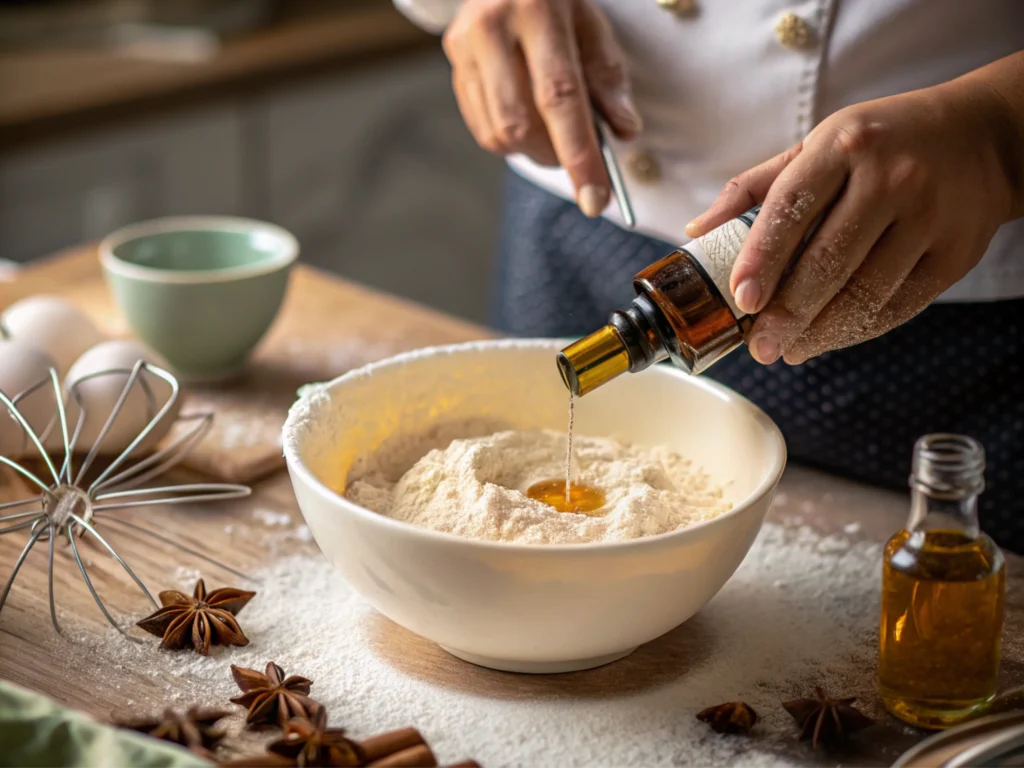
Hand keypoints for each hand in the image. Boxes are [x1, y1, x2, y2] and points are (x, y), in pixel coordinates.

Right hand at [443, 0, 641, 215]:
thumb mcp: (592, 24)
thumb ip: (609, 78)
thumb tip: (623, 132)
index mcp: (538, 10)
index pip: (559, 98)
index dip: (579, 154)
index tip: (595, 199)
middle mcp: (493, 28)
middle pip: (520, 124)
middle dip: (554, 156)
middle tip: (577, 157)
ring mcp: (465, 45)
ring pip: (497, 133)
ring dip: (532, 150)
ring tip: (553, 133)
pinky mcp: (453, 60)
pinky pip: (482, 126)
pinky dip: (510, 139)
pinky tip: (527, 119)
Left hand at [686, 79, 1020, 364]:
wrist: (981, 138)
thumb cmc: (880, 144)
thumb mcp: (815, 146)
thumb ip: (753, 188)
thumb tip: (696, 231)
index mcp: (843, 145)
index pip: (792, 207)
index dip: (762, 259)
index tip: (742, 300)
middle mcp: (890, 177)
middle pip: (828, 262)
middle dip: (787, 314)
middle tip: (760, 346)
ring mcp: (928, 216)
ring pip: (865, 292)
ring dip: (821, 332)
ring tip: (790, 349)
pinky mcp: (955, 253)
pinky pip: (899, 306)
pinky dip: (859, 330)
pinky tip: (830, 338)